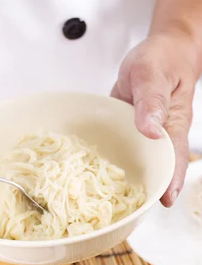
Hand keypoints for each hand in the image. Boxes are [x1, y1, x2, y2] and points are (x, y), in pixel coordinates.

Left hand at [111, 30, 199, 206]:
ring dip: (123, 179)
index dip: (170, 181)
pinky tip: (89, 172)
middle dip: (143, 190)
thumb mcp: (153, 75)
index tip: (164, 201)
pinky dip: (107, 159)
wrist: (160, 50)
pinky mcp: (128, 130)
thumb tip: (151, 131)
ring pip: (136, 161)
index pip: (174, 159)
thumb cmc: (163, 60)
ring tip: (104, 203)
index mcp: (172, 125)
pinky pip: (119, 148)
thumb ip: (152, 101)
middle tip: (126, 214)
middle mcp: (158, 136)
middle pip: (154, 168)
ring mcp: (142, 135)